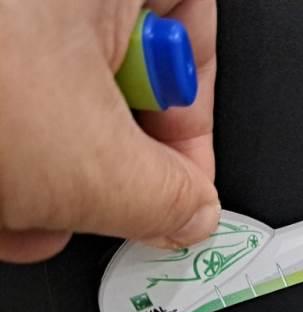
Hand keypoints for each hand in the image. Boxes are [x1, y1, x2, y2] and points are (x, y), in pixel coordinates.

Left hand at [0, 0, 218, 262]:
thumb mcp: (97, 169)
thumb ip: (173, 200)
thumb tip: (194, 214)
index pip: (196, 41)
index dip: (196, 124)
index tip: (182, 184)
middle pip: (124, 80)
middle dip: (115, 165)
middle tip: (111, 202)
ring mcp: (9, 17)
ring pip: (58, 95)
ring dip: (55, 175)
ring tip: (35, 212)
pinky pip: (13, 95)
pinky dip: (10, 154)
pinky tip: (1, 197)